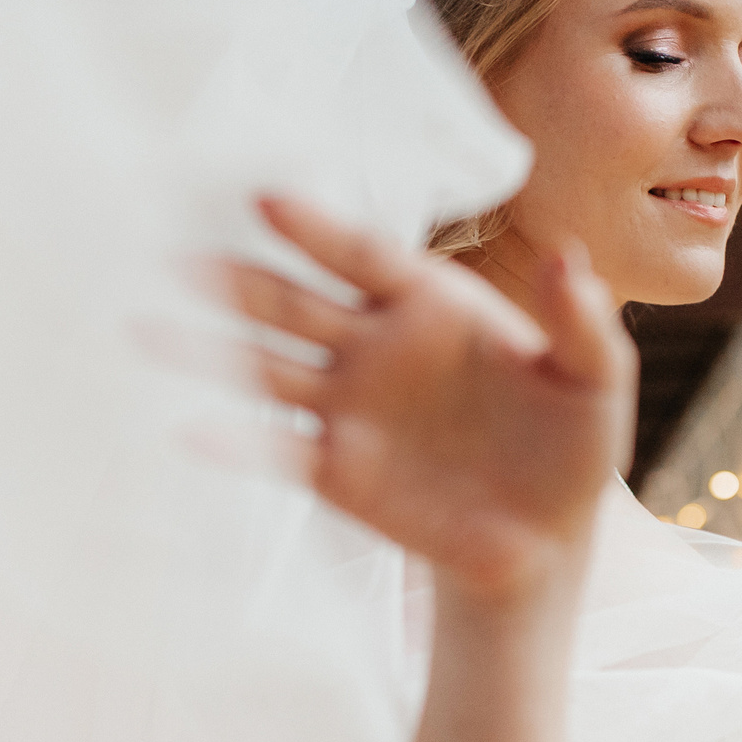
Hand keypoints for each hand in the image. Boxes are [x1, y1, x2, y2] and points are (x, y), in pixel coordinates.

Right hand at [213, 193, 633, 602]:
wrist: (545, 539)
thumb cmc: (572, 446)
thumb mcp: (595, 380)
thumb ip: (579, 322)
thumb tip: (567, 257)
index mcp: (430, 304)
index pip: (362, 256)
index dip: (315, 229)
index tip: (265, 201)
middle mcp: (374, 345)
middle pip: (296, 303)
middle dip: (240, 281)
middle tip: (180, 256)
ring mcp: (346, 405)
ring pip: (267, 366)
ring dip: (210, 348)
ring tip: (147, 328)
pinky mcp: (334, 468)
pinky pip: (276, 448)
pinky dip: (234, 441)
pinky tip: (189, 430)